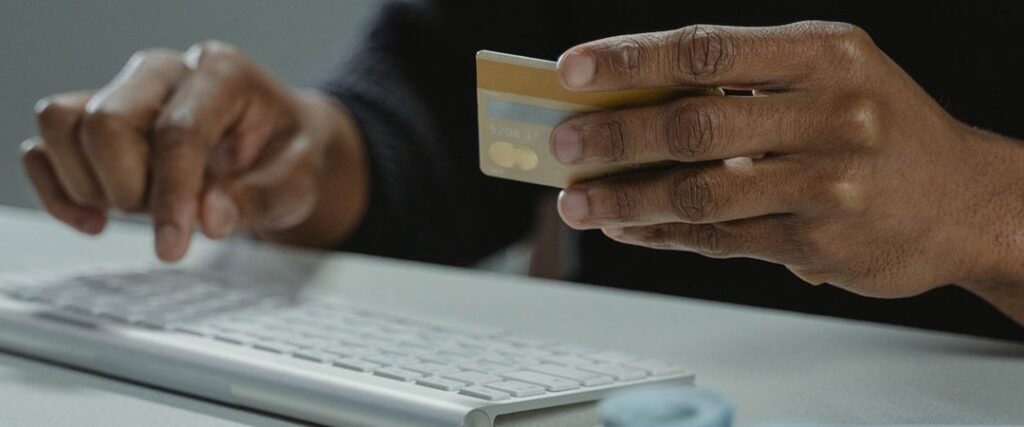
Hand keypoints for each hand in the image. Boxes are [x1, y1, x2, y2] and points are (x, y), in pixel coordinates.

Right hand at [22, 41, 367, 260]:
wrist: (280, 148)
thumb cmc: (288, 158)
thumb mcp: (297, 184)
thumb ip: (258, 201)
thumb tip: (208, 218)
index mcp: (222, 74)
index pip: (177, 131)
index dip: (171, 195)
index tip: (172, 248)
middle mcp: (165, 72)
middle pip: (107, 122)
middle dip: (131, 187)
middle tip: (170, 217)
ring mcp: (125, 89)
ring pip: (63, 125)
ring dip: (93, 185)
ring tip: (140, 209)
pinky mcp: (95, 116)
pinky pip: (45, 146)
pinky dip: (58, 190)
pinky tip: (94, 221)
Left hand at [551, 22, 1023, 308]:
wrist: (965, 200)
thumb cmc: (880, 127)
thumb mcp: (829, 77)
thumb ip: (744, 84)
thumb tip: (635, 100)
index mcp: (825, 55)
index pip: (708, 49)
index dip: (631, 58)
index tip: (572, 69)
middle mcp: (831, 114)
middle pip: (695, 124)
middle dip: (615, 136)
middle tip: (564, 145)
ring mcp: (827, 183)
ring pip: (701, 193)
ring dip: (626, 199)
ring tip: (577, 202)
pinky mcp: (818, 241)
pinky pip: (721, 239)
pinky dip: (663, 234)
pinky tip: (627, 228)